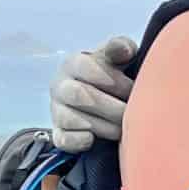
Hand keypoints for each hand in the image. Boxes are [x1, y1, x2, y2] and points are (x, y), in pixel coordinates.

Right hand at [49, 35, 136, 150]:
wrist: (98, 98)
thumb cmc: (109, 76)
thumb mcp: (116, 58)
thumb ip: (120, 48)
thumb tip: (125, 50)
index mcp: (72, 63)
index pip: (85, 67)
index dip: (111, 79)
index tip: (131, 88)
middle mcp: (59, 86)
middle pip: (80, 95)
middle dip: (111, 106)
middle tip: (131, 112)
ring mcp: (57, 111)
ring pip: (73, 120)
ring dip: (103, 126)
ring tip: (122, 129)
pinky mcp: (58, 134)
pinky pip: (64, 140)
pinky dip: (81, 141)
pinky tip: (96, 139)